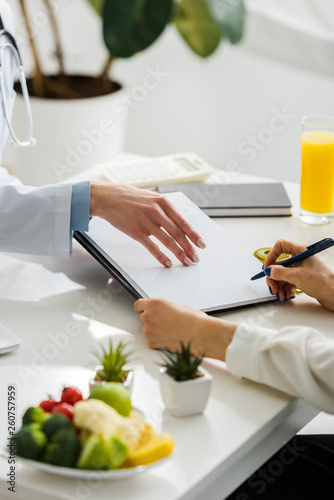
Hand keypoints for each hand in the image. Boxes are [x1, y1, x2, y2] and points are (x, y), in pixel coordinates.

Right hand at [90, 182, 205, 267]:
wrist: (109, 197)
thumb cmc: (129, 197)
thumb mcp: (152, 198)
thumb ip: (165, 209)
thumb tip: (178, 223)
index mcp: (164, 203)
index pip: (184, 222)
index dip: (194, 235)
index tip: (202, 245)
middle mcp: (158, 212)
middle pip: (178, 234)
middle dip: (189, 248)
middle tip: (195, 258)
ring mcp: (147, 222)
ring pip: (168, 241)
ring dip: (179, 253)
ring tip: (185, 262)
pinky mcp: (137, 232)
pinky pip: (153, 247)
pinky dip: (162, 257)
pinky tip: (168, 263)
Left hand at [134, 298, 236, 360]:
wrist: (199, 334)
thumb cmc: (193, 320)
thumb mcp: (178, 306)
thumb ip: (166, 308)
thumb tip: (165, 312)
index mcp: (154, 303)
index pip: (138, 304)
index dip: (143, 308)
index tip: (146, 310)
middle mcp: (148, 315)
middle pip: (142, 317)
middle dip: (151, 319)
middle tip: (164, 322)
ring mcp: (148, 330)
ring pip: (147, 329)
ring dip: (154, 330)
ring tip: (170, 331)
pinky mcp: (151, 342)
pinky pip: (151, 340)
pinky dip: (157, 341)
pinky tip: (169, 338)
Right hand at [264, 239, 333, 310]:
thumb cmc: (324, 281)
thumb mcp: (298, 276)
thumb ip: (280, 273)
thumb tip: (269, 270)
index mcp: (300, 251)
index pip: (280, 246)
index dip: (271, 256)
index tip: (267, 267)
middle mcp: (299, 258)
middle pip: (279, 264)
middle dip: (274, 277)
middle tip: (272, 287)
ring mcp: (300, 269)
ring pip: (282, 274)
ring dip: (278, 285)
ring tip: (280, 294)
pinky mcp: (302, 279)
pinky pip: (287, 282)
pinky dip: (284, 288)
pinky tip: (286, 295)